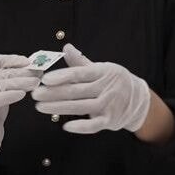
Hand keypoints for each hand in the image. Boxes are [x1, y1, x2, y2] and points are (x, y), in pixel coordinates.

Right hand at [0, 54, 40, 155]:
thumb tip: (32, 67)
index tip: (27, 62)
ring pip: (0, 84)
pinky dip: (11, 95)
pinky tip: (22, 94)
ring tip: (34, 82)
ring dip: (20, 82)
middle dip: (20, 72)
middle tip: (36, 72)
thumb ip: (9, 76)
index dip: (11, 60)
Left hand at [32, 44, 151, 133]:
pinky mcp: (110, 120)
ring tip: (41, 107)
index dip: (62, 76)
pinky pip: (94, 125)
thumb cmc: (113, 81)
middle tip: (35, 94)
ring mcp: (108, 105)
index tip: (45, 79)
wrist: (138, 99)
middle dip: (53, 93)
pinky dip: (81, 126)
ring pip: (81, 107)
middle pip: (76, 91)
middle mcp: (106, 88)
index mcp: (102, 72)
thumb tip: (66, 47)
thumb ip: (81, 62)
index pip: (79, 73)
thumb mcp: (101, 68)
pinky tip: (65, 126)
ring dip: (59, 107)